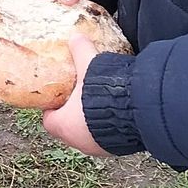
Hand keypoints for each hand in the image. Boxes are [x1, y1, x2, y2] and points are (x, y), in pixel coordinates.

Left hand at [43, 35, 107, 156]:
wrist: (139, 113)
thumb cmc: (105, 93)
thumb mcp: (89, 67)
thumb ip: (80, 51)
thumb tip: (76, 36)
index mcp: (63, 125)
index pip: (49, 119)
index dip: (53, 106)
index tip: (60, 95)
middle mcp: (78, 142)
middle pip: (67, 129)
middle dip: (72, 115)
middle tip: (80, 98)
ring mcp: (98, 148)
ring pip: (87, 136)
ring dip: (91, 123)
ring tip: (100, 104)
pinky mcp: (117, 150)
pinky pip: (107, 139)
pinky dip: (109, 128)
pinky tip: (117, 113)